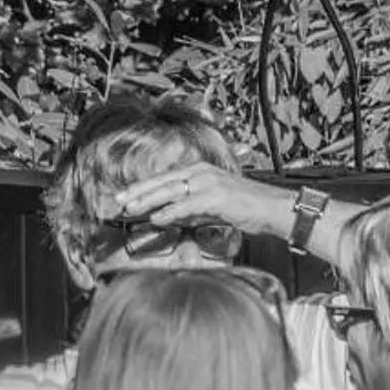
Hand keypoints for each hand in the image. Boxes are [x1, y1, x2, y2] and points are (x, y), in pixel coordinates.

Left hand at [112, 161, 280, 234]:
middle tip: (117, 201)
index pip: (164, 178)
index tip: (123, 197)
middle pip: (162, 182)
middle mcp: (202, 172)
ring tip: (130, 209)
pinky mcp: (216, 196)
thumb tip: (166, 215)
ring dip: (148, 200)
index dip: (142, 187)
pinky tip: (155, 218)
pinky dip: (169, 211)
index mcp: (199, 171)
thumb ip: (189, 208)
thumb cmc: (245, 208)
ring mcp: (209, 183)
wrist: (273, 208)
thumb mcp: (211, 206)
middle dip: (138, 192)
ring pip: (171, 191)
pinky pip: (187, 204)